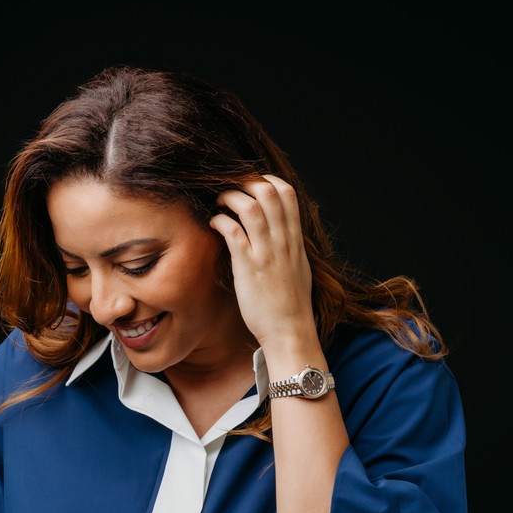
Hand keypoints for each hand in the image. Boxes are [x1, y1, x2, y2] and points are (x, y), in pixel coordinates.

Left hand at [209, 174, 315, 349]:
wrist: (290, 332)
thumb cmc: (291, 304)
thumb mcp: (298, 267)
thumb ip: (289, 246)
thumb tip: (280, 233)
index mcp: (294, 239)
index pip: (287, 193)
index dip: (267, 180)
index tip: (251, 185)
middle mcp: (282, 241)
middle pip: (267, 192)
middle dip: (245, 183)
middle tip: (230, 191)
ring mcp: (266, 253)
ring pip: (249, 207)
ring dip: (229, 198)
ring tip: (218, 203)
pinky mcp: (248, 268)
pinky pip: (233, 232)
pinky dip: (220, 221)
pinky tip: (214, 224)